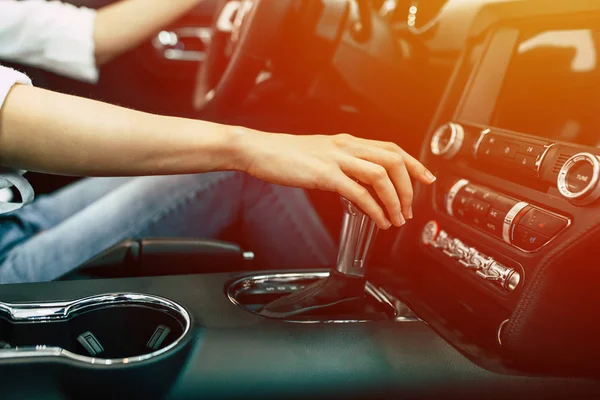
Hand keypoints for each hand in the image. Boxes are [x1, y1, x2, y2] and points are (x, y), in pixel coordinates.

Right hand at [237, 130, 436, 228]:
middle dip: (408, 187)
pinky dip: (374, 208)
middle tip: (409, 209)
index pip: (392, 148)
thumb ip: (343, 164)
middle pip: (393, 160)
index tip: (426, 179)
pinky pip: (358, 192)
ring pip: (380, 175)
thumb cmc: (286, 155)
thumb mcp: (322, 154)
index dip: (414, 163)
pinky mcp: (324, 175)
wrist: (260, 150)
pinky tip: (377, 219)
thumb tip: (360, 183)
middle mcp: (347, 146)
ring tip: (396, 219)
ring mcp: (336, 159)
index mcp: (348, 141)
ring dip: (394, 200)